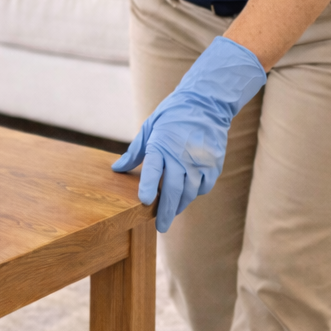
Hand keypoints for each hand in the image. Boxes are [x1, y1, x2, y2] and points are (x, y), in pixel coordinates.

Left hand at [113, 36, 266, 231]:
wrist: (205, 104)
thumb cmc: (171, 116)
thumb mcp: (148, 129)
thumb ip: (134, 152)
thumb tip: (117, 168)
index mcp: (161, 145)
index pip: (153, 169)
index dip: (148, 186)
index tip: (144, 201)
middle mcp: (181, 156)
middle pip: (173, 188)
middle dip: (166, 210)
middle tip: (161, 226)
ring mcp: (200, 161)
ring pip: (190, 191)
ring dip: (180, 204)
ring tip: (172, 213)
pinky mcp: (214, 164)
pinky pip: (204, 186)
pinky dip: (195, 193)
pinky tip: (187, 195)